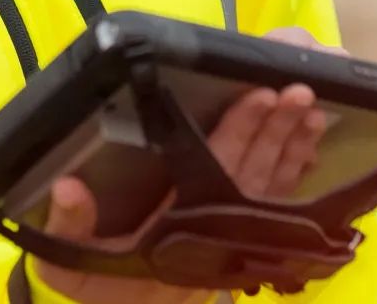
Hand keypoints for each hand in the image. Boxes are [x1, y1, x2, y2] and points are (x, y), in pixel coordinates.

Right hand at [30, 28, 345, 303]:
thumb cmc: (95, 288)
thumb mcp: (69, 268)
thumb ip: (68, 230)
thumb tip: (66, 189)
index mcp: (176, 235)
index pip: (215, 176)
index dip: (238, 135)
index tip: (259, 98)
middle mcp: (212, 237)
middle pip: (253, 174)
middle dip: (275, 131)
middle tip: (297, 91)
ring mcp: (228, 240)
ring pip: (270, 187)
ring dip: (291, 146)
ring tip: (310, 108)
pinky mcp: (233, 239)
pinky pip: (273, 203)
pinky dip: (293, 171)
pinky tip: (308, 143)